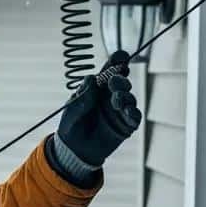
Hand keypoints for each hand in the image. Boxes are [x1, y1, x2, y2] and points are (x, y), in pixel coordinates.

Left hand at [56, 50, 141, 166]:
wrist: (73, 149)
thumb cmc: (70, 125)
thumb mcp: (71, 108)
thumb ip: (82, 95)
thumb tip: (92, 78)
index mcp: (97, 87)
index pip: (110, 70)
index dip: (117, 61)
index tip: (121, 57)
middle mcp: (110, 96)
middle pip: (122, 82)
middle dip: (120, 80)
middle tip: (113, 83)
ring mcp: (119, 110)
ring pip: (129, 97)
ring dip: (124, 96)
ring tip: (116, 101)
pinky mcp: (126, 125)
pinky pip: (135, 116)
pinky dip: (134, 112)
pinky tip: (128, 111)